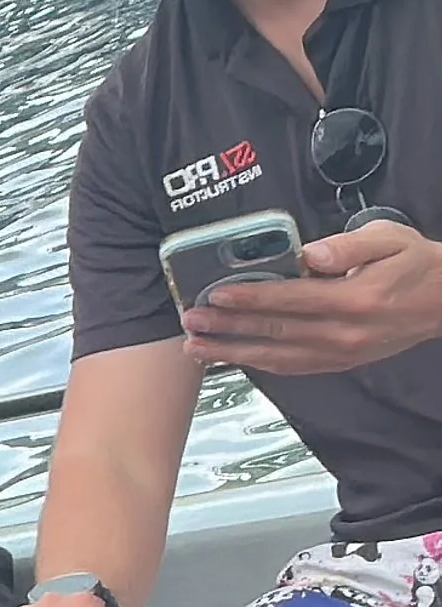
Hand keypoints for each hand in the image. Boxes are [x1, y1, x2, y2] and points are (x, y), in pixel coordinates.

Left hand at [183, 214, 441, 373]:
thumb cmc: (415, 263)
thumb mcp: (389, 238)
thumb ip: (348, 245)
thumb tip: (310, 254)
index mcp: (354, 299)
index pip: (291, 300)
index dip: (251, 298)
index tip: (217, 294)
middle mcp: (344, 334)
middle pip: (275, 332)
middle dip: (228, 328)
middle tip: (190, 321)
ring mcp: (342, 354)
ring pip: (278, 357)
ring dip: (233, 354)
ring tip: (196, 348)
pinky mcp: (341, 362)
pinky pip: (293, 367)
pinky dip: (259, 364)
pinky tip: (233, 358)